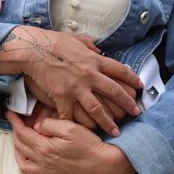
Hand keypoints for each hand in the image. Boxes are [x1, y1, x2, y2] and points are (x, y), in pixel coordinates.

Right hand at [0, 26, 141, 135]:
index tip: (139, 87)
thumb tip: (99, 50)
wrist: (33, 48)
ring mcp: (76, 87)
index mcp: (94, 60)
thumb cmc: (53, 41)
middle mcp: (90, 75)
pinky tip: (83, 133)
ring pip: (98, 109)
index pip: (120, 70)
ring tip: (116, 132)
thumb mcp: (77, 39)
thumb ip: (90, 46)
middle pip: (115, 92)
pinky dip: (77, 125)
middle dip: (128, 104)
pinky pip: (72, 115)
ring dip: (108, 122)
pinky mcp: (62, 97)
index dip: (132, 79)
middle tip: (136, 113)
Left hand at [6, 111, 135, 173]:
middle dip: (15, 133)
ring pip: (23, 165)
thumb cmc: (89, 145)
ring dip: (18, 151)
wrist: (104, 164)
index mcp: (44, 148)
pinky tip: (31, 163)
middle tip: (17, 123)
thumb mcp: (69, 127)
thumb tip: (36, 126)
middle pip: (20, 147)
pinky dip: (28, 170)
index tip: (9, 113)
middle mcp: (43, 163)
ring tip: (20, 141)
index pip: (22, 133)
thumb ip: (49, 125)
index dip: (14, 121)